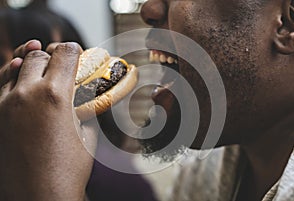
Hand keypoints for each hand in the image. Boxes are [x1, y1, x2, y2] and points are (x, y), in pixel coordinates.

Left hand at [0, 42, 96, 200]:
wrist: (39, 197)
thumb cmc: (68, 170)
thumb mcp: (87, 135)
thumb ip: (83, 110)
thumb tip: (82, 99)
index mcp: (56, 95)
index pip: (64, 54)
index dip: (73, 50)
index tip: (76, 53)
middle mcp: (27, 93)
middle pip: (38, 56)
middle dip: (52, 57)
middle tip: (60, 65)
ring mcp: (5, 104)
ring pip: (15, 67)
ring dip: (30, 66)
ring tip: (40, 71)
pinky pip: (0, 86)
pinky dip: (11, 80)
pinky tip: (19, 83)